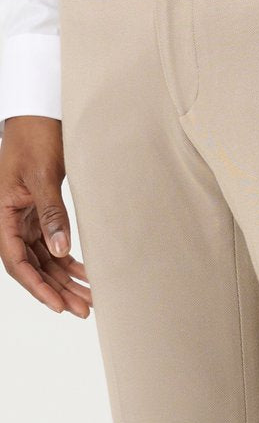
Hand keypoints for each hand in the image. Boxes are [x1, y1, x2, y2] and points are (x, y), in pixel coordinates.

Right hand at [0, 117, 90, 317]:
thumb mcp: (42, 176)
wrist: (38, 114)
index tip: (58, 305)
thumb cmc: (34, 138)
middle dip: (57, 289)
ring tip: (88, 296)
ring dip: (64, 278)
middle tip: (83, 308)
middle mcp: (11, 219)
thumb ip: (51, 213)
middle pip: (33, 265)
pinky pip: (51, 241)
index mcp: (3, 214)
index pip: (17, 261)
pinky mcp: (39, 210)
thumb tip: (60, 251)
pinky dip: (67, 257)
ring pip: (43, 256)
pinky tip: (84, 271)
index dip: (37, 286)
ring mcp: (25, 216)